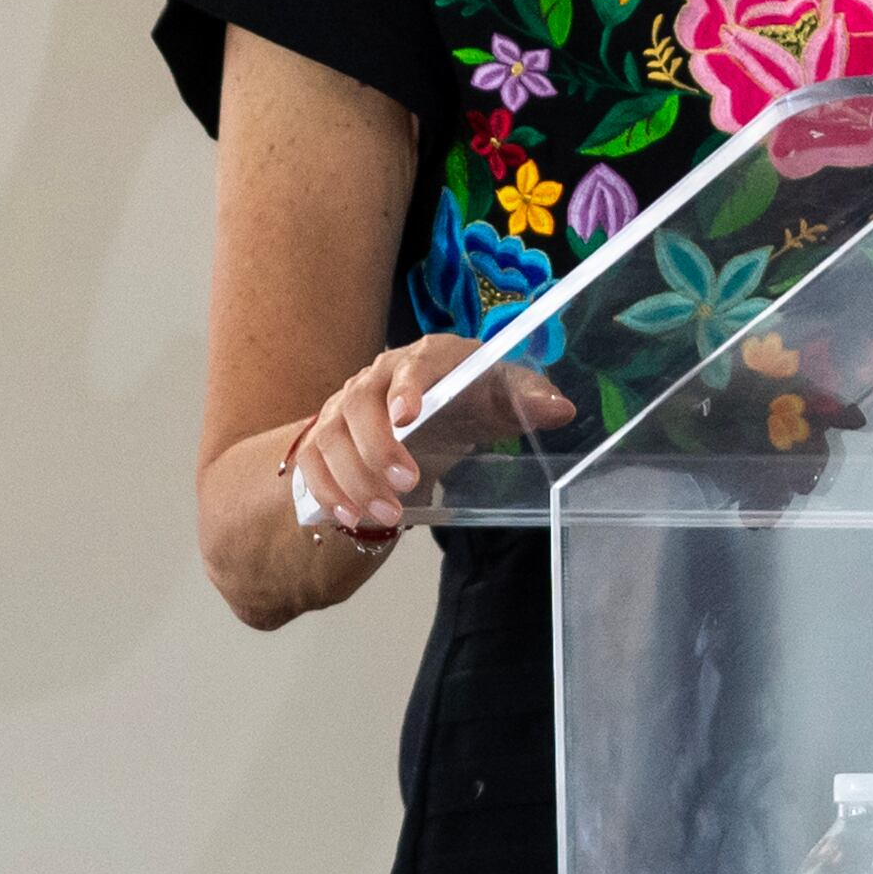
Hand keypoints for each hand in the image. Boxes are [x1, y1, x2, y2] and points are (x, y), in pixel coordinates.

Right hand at [288, 334, 574, 530]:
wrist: (436, 414)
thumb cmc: (474, 398)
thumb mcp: (506, 397)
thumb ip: (531, 399)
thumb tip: (560, 409)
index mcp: (429, 356)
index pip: (414, 363)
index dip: (408, 386)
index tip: (408, 416)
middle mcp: (379, 375)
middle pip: (361, 404)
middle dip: (378, 448)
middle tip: (406, 484)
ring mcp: (345, 404)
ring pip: (331, 437)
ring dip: (353, 478)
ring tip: (387, 513)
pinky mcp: (326, 435)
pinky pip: (312, 462)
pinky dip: (326, 490)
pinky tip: (349, 517)